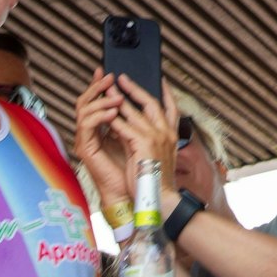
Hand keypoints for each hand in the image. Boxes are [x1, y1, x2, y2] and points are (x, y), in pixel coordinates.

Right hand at [76, 68, 132, 209]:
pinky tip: (112, 113)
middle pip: (86, 101)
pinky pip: (87, 126)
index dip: (101, 84)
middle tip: (111, 77)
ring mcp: (87, 140)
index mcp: (104, 127)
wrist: (137, 193)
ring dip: (101, 100)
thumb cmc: (140, 167)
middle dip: (98, 86)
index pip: (98, 100)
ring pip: (83, 109)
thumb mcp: (143, 135)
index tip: (110, 70)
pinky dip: (99, 117)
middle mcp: (93, 132)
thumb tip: (145, 95)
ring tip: (116, 97)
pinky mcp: (86, 150)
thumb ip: (137, 118)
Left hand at [107, 75, 179, 198]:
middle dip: (135, 88)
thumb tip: (131, 126)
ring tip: (107, 90)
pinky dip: (113, 119)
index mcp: (172, 135)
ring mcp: (156, 136)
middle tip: (122, 78)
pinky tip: (104, 113)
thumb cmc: (158, 182)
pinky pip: (124, 126)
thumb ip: (148, 139)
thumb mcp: (157, 155)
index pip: (172, 107)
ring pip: (134, 111)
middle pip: (151, 102)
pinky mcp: (143, 143)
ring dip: (118, 99)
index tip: (160, 80)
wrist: (162, 198)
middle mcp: (166, 132)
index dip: (166, 92)